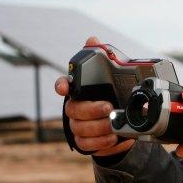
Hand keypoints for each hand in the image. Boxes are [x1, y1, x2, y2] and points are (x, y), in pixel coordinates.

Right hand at [54, 36, 134, 156]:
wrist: (119, 122)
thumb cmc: (111, 95)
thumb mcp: (112, 76)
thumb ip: (101, 58)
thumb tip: (92, 39)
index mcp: (79, 90)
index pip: (64, 85)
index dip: (62, 85)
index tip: (64, 87)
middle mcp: (75, 107)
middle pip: (74, 110)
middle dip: (91, 109)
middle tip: (109, 107)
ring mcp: (78, 125)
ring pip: (80, 128)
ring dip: (98, 127)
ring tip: (114, 125)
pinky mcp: (84, 141)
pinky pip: (87, 144)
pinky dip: (100, 142)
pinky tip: (112, 138)